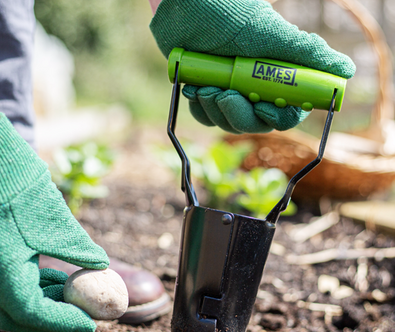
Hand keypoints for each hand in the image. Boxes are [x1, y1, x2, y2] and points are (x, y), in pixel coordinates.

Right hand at [0, 114, 109, 331]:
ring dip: (44, 306)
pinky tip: (55, 278)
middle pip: (15, 317)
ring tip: (73, 293)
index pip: (30, 312)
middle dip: (50, 322)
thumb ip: (79, 248)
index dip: (63, 322)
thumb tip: (102, 267)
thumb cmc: (20, 187)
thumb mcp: (56, 221)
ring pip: (11, 305)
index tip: (91, 323)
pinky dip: (33, 290)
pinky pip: (8, 288)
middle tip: (81, 315)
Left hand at [150, 0, 355, 132]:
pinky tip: (194, 88)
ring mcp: (229, 90)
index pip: (288, 110)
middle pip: (256, 122)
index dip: (279, 116)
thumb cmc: (228, 13)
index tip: (264, 108)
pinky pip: (206, 117)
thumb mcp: (271, 33)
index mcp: (276, 74)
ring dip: (216, 109)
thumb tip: (346, 70)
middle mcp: (254, 86)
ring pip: (229, 122)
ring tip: (205, 86)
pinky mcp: (207, 93)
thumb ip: (306, 53)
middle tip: (224, 94)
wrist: (183, 6)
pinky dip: (200, 108)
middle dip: (239, 114)